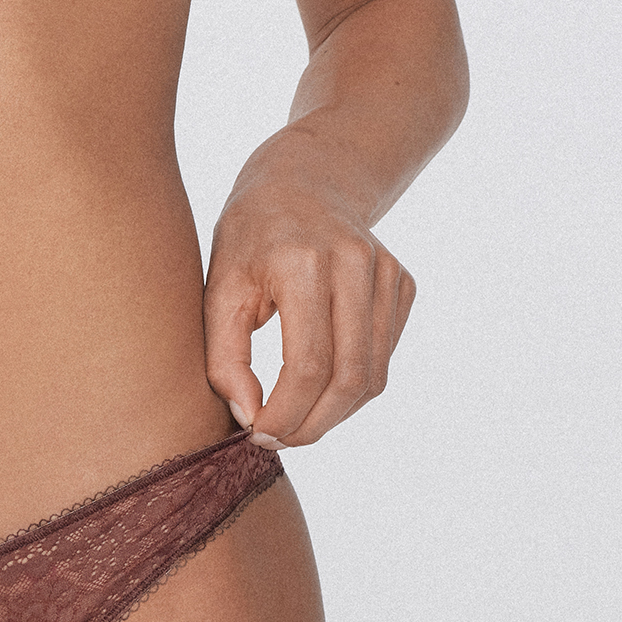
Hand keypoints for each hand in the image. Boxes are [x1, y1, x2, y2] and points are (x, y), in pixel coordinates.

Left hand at [204, 145, 415, 450]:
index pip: (306, 365)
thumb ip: (224, 358)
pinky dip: (353, 387)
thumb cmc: (250, 238)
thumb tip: (252, 420)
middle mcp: (355, 264)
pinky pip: (383, 358)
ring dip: (335, 414)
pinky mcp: (403, 284)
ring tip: (296, 419)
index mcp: (302, 262)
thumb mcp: (218, 289)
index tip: (258, 434)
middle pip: (348, 378)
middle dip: (312, 425)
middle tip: (279, 440)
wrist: (304, 181)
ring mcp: (387, 273)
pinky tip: (319, 384)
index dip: (285, 414)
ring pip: (372, 377)